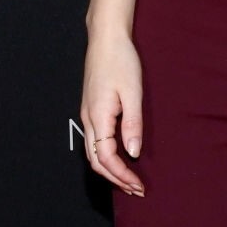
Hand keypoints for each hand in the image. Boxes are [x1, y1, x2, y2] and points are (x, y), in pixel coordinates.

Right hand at [80, 29, 145, 196]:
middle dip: (115, 178)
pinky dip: (105, 155)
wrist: (105, 38)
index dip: (122, 175)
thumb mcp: (133, 91)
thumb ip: (132, 123)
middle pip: (96, 161)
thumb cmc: (120, 60)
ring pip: (93, 152)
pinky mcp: (91, 108)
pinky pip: (94, 140)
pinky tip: (119, 155)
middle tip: (136, 188)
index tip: (139, 185)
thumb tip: (133, 153)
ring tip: (129, 178)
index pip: (107, 158)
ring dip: (110, 169)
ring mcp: (88, 113)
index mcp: (98, 117)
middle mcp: (89, 119)